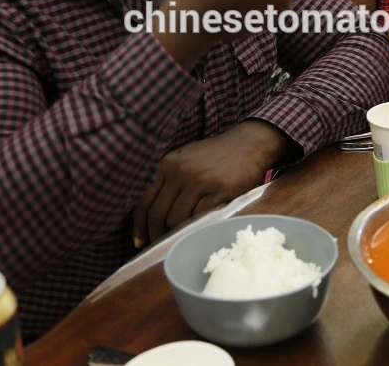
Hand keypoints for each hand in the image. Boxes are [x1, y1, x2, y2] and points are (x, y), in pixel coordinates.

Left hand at [132, 121, 292, 246]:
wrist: (249, 143)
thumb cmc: (217, 154)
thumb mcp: (187, 159)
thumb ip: (170, 180)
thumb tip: (155, 214)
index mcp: (168, 164)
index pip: (144, 202)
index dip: (139, 226)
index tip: (139, 241)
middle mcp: (180, 171)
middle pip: (158, 214)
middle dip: (157, 234)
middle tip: (161, 245)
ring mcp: (200, 180)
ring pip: (177, 218)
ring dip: (179, 231)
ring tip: (185, 235)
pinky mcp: (219, 189)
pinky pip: (200, 216)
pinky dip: (199, 225)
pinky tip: (202, 225)